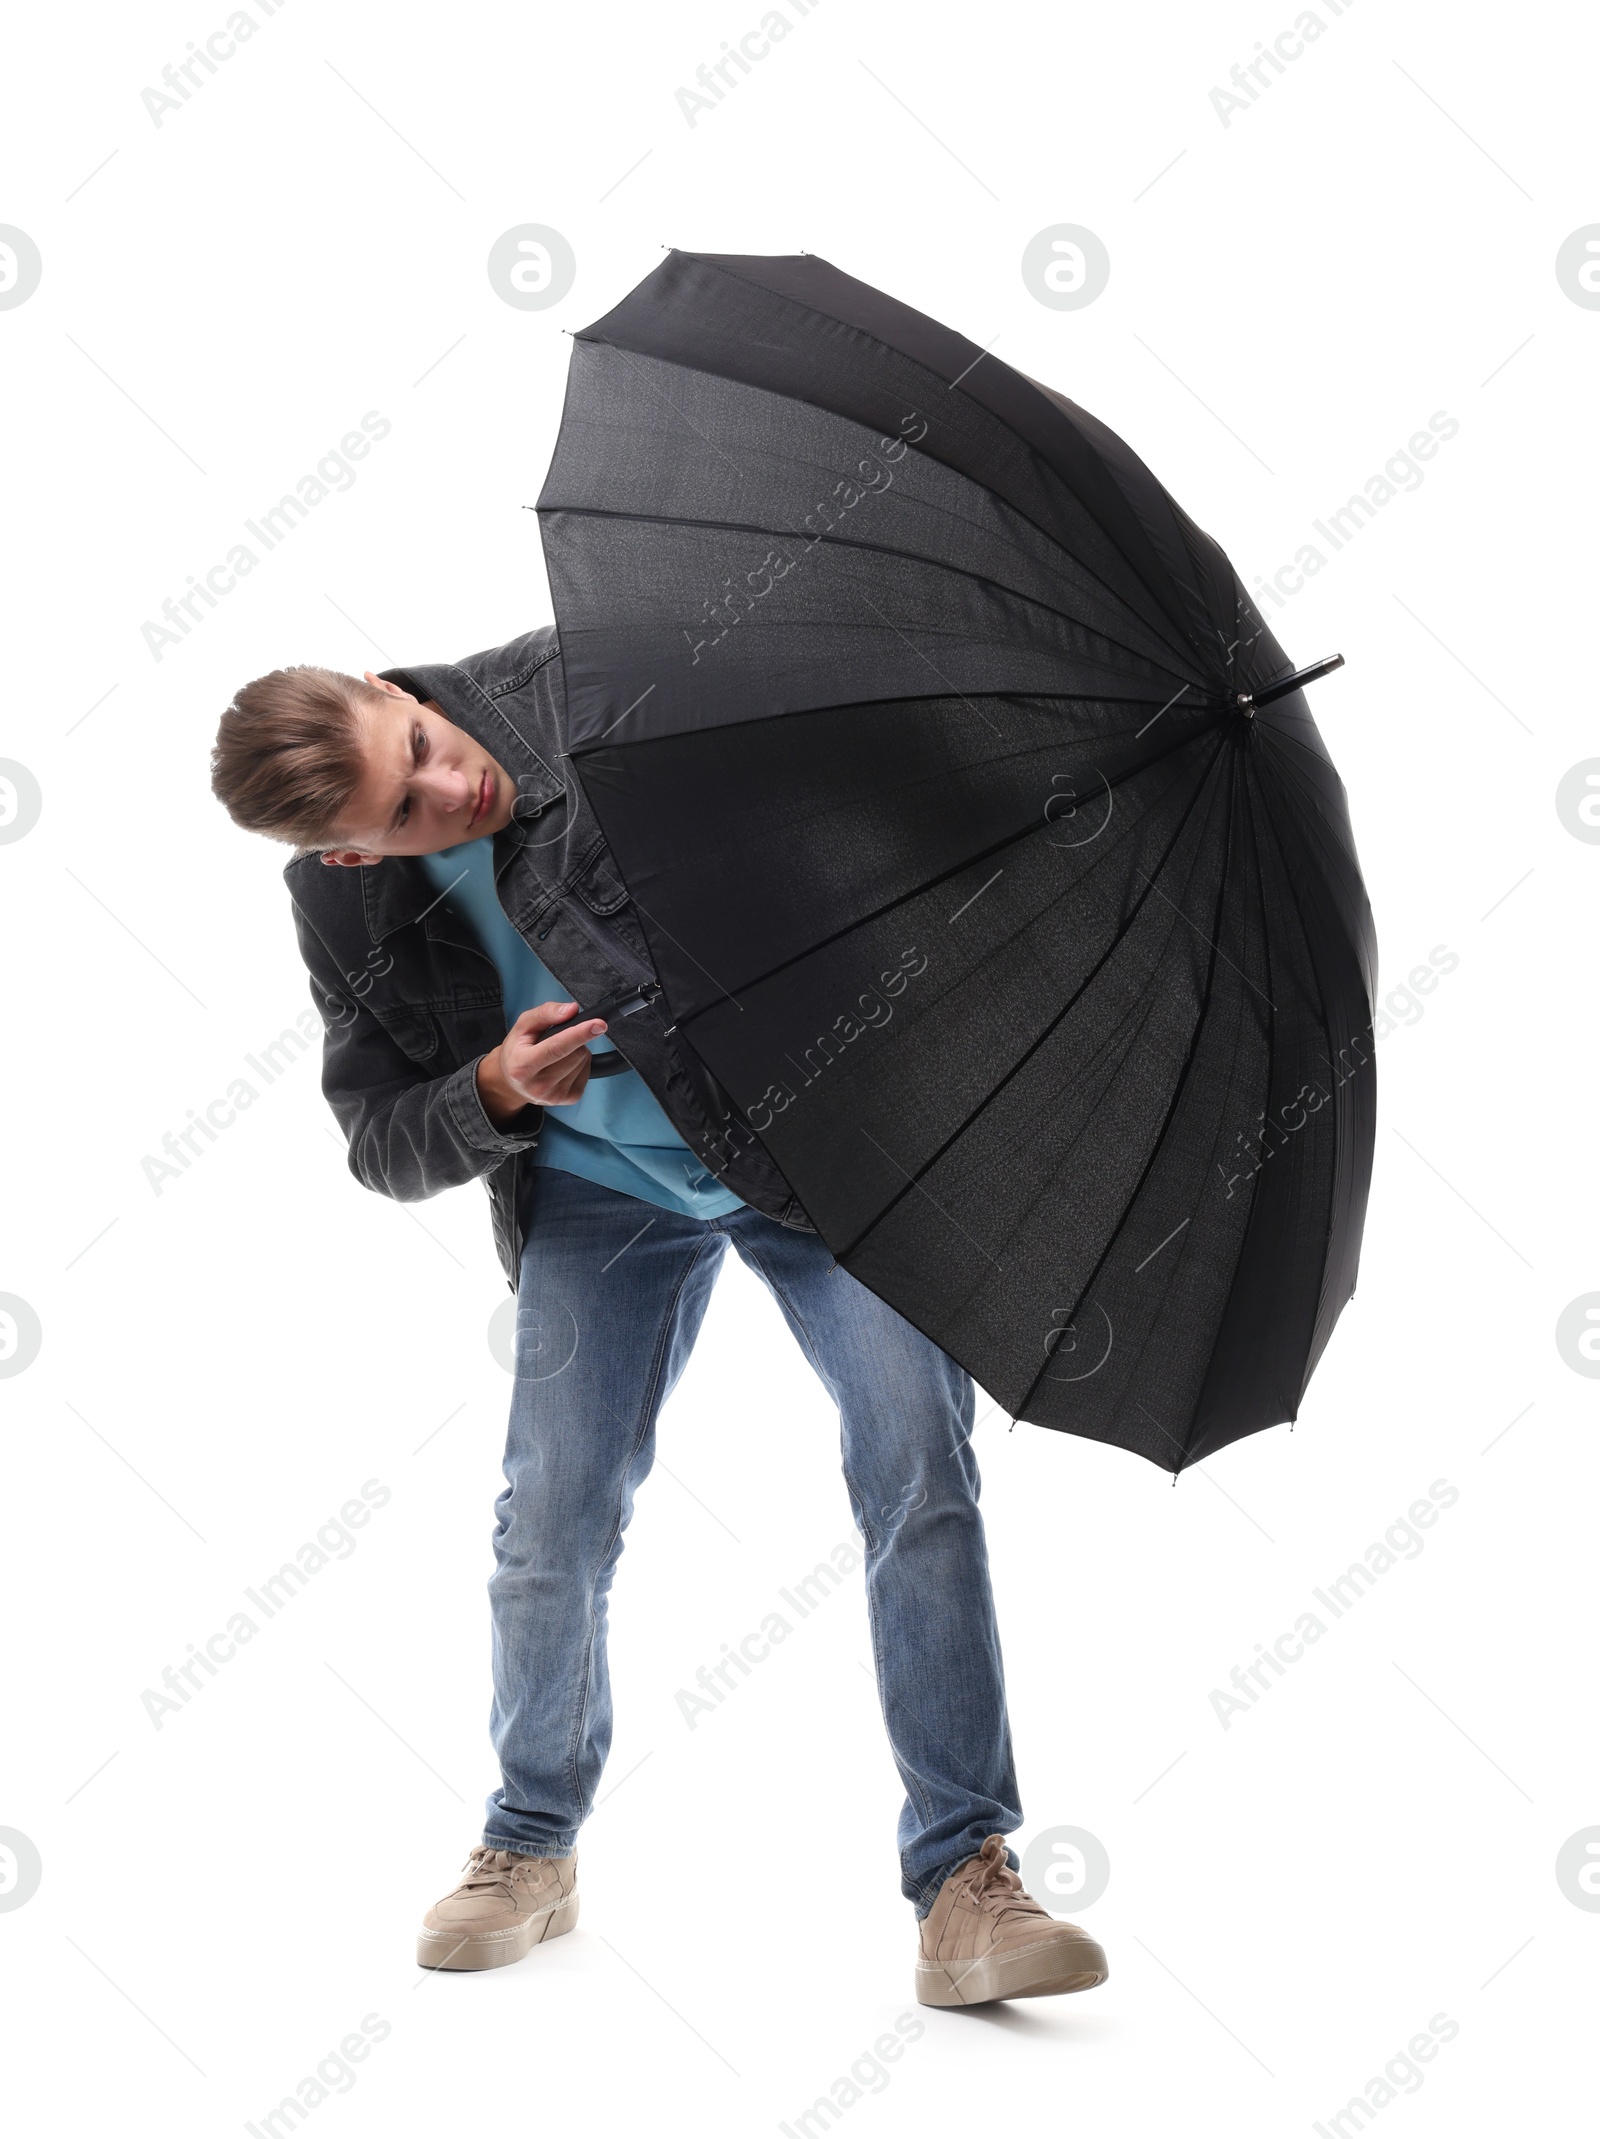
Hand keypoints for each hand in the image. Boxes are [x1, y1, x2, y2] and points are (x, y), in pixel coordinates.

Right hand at [475, 1000, 606, 1124]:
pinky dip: (580, 1063)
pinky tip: (564, 1065)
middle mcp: (538, 1085)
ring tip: (559, 1054)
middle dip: (576, 1040)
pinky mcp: (568, 1100)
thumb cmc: (518, 1050)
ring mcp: (555, 1096)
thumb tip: (572, 1010)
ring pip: (584, 1062)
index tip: (598, 1024)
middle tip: (560, 1039)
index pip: (557, 1048)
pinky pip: (587, 1073)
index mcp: (523, 1066)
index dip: (579, 1034)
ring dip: (578, 1051)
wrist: (512, 1082)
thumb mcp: (523, 1025)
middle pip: (576, 1054)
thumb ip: (545, 1013)